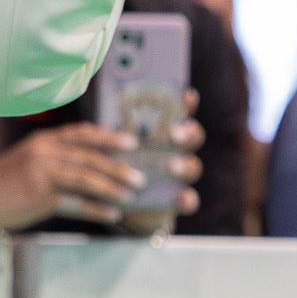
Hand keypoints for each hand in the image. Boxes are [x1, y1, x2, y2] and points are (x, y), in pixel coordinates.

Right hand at [0, 119, 192, 231]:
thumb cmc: (4, 184)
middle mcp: (45, 151)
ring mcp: (42, 172)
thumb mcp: (30, 160)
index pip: (83, 134)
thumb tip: (91, 167)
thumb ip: (56, 158)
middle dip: (118, 167)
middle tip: (141, 177)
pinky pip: (76, 202)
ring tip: (131, 196)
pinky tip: (113, 215)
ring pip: (87, 178)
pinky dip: (97, 208)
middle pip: (91, 157)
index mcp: (44, 140)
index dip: (109, 137)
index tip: (132, 143)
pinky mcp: (40, 195)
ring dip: (113, 187)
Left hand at [117, 91, 205, 234]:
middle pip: (192, 139)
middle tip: (173, 134)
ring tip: (173, 166)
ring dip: (186, 165)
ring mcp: (179, 177)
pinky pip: (189, 199)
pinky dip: (188, 198)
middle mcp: (177, 151)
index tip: (188, 95)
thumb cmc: (115, 165)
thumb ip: (116, 130)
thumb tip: (102, 111)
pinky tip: (182, 197)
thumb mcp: (114, 145)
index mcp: (163, 133)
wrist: (113, 202)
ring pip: (193, 167)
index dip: (187, 105)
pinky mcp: (177, 200)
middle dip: (187, 135)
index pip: (182, 115)